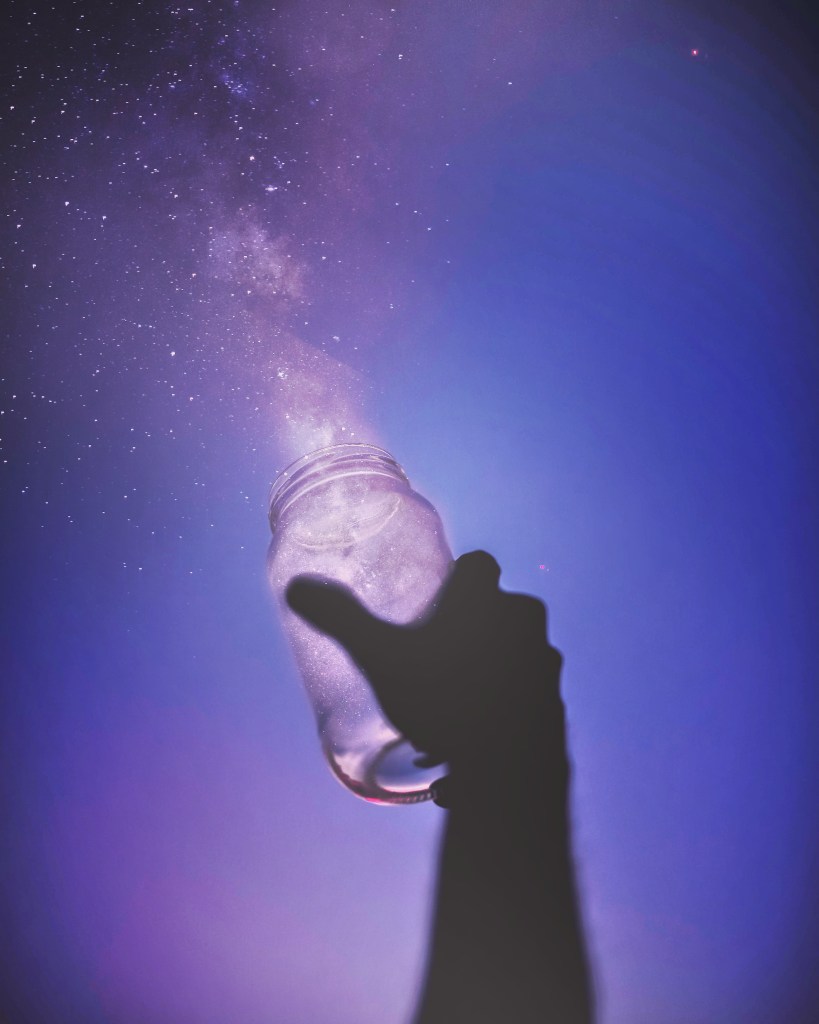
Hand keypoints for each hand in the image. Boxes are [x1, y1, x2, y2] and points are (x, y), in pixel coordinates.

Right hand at [286, 551, 566, 793]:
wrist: (510, 775)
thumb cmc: (444, 702)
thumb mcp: (381, 657)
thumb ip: (341, 620)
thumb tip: (297, 587)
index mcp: (490, 599)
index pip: (478, 565)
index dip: (456, 577)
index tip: (435, 599)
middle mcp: (528, 624)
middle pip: (494, 612)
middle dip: (465, 633)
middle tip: (429, 662)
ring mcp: (547, 668)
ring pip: (507, 660)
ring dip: (478, 680)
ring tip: (439, 720)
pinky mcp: (556, 709)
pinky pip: (519, 704)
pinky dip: (494, 718)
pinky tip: (462, 752)